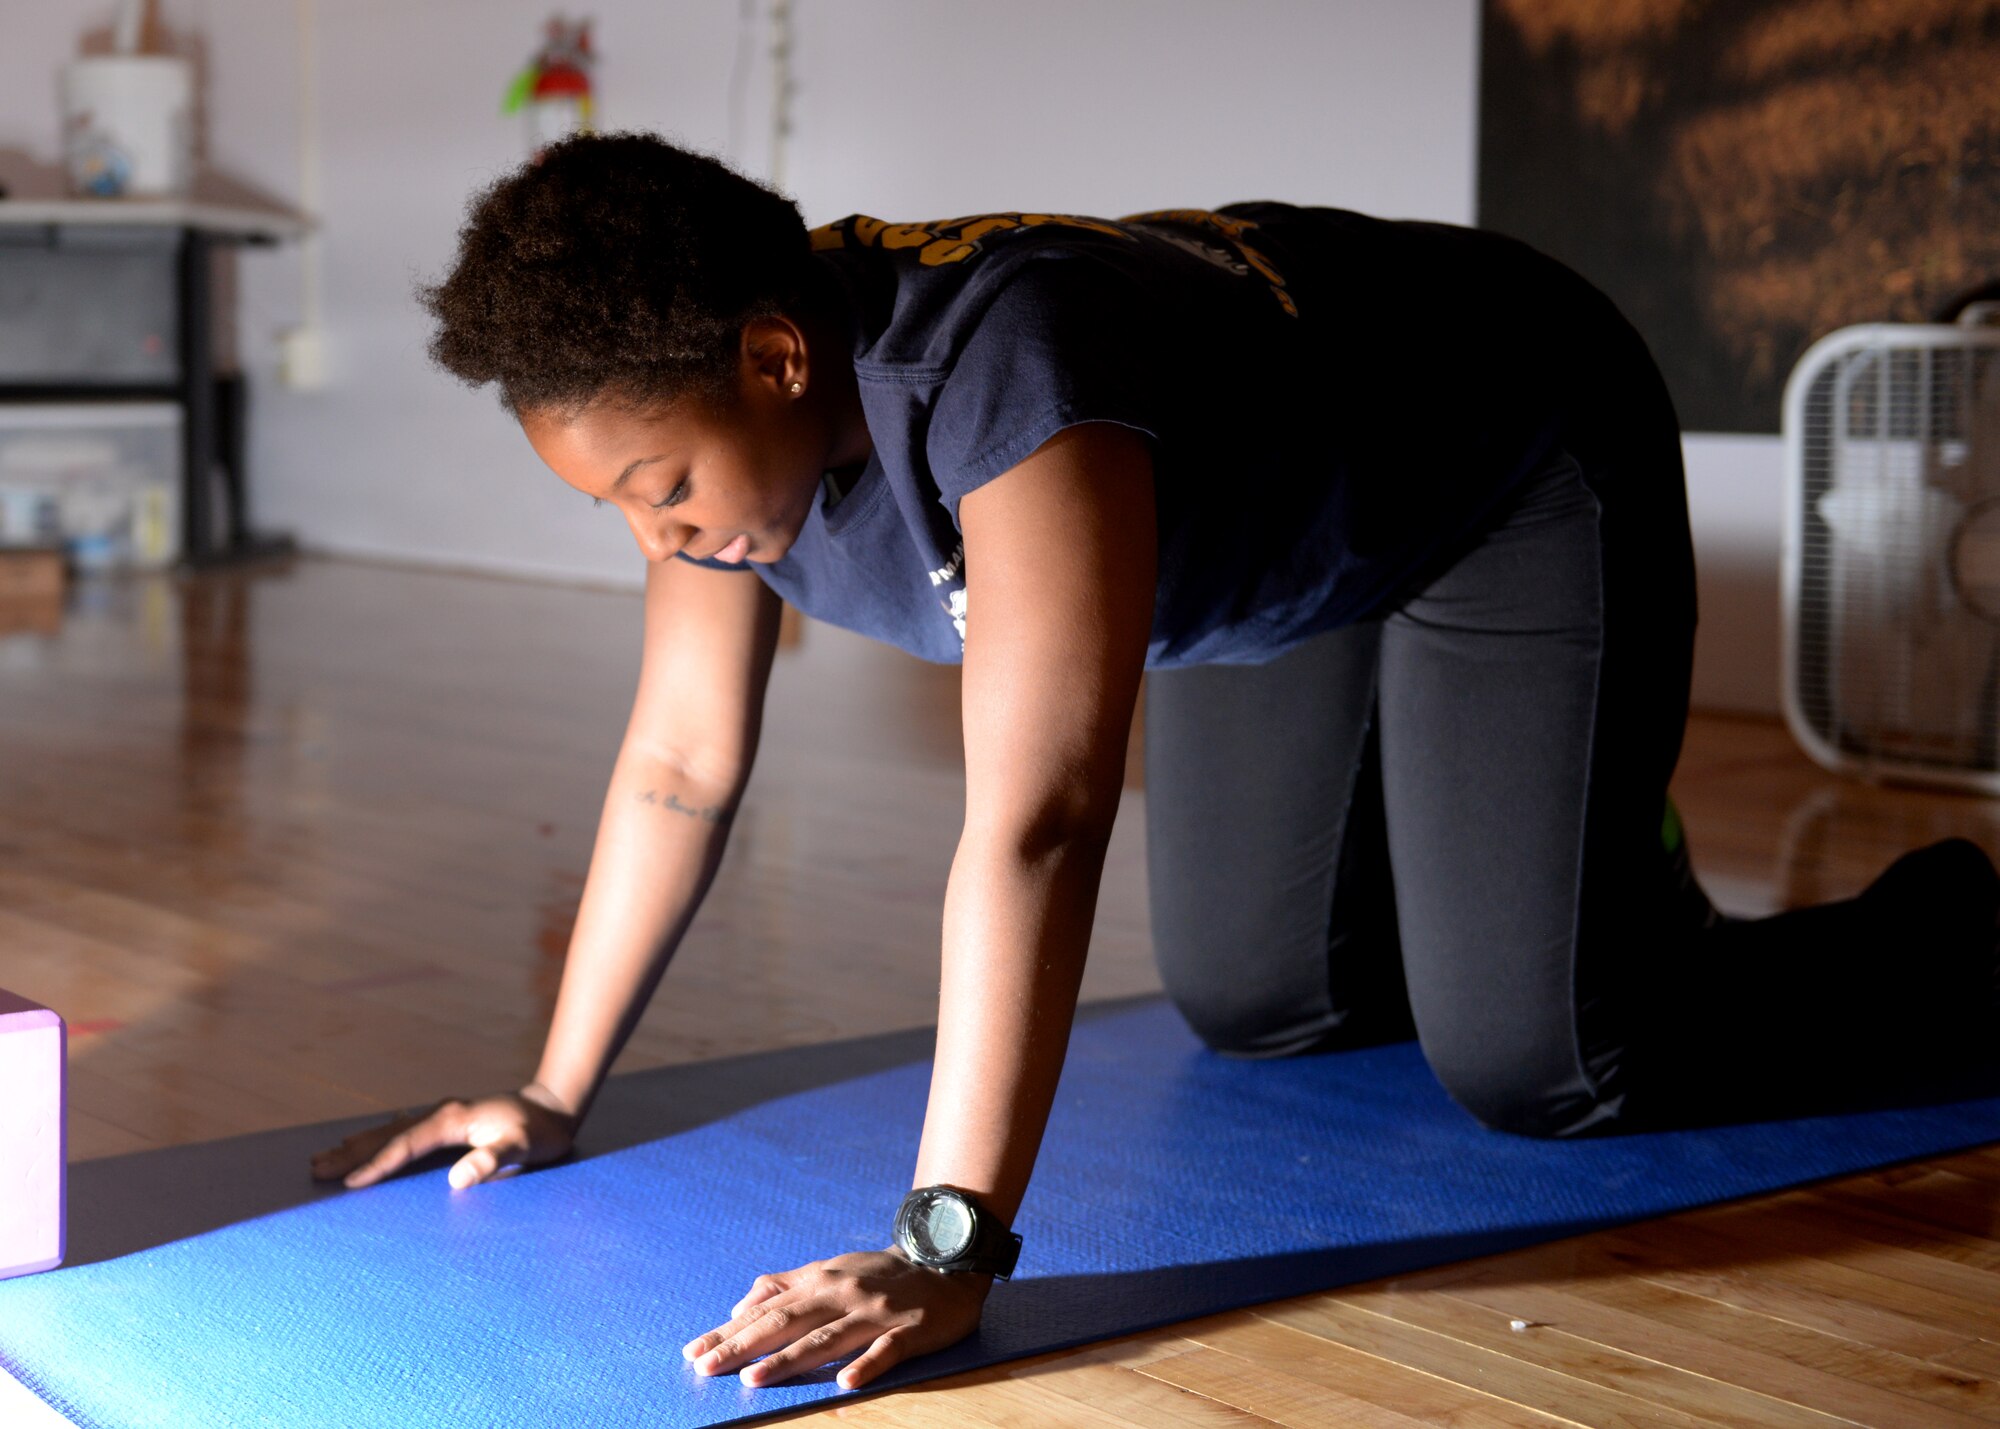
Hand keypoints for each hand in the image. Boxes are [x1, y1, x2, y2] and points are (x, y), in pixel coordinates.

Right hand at [308, 1083, 577, 1189]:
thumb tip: (457, 1180)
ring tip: (325, 1156)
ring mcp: (442, 1115)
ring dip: (358, 1143)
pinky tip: (365, 1142)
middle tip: (315, 1168)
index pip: (405, 1144)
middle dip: (351, 1151)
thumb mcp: (522, 1148)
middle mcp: (441, 1113)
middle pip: (386, 1133)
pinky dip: (378, 1138)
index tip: (350, 1183)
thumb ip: (493, 1160)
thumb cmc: (539, 1133)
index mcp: (452, 1119)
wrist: (554, 1109)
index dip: (377, 1164)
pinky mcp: (447, 1122)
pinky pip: (402, 1130)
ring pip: (389, 1129)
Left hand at [683, 1249, 990, 1390]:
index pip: (766, 1310)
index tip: (693, 1351)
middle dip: (743, 1346)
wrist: (946, 1261)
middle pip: (786, 1323)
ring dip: (789, 1359)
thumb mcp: (830, 1269)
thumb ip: (784, 1286)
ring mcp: (875, 1313)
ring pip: (827, 1338)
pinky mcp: (908, 1330)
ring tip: (754, 1378)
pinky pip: (886, 1350)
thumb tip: (739, 1306)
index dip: (729, 1331)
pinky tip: (846, 1383)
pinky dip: (866, 1365)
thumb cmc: (881, 1273)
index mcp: (821, 1281)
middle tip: (706, 1367)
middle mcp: (842, 1294)